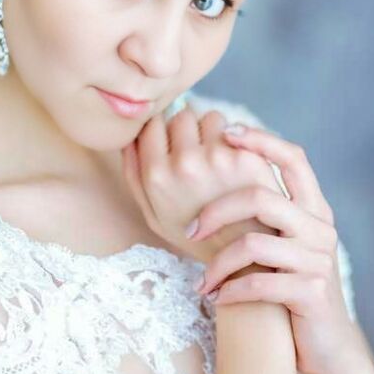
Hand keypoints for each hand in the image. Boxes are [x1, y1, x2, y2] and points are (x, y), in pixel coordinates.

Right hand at [121, 106, 286, 264]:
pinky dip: (235, 142)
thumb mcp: (152, 215)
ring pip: (210, 118)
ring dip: (212, 132)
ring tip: (217, 161)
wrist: (241, 258)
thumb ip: (134, 174)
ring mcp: (217, 159)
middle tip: (196, 155)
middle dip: (188, 130)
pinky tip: (235, 167)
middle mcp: (185, 164)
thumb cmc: (194, 235)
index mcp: (156, 176)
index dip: (162, 130)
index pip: (153, 123)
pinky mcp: (245, 157)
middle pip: (181, 116)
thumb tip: (128, 135)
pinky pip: (235, 130)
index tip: (172, 145)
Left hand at [190, 124, 367, 373]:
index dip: (261, 140)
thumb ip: (262, 212)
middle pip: (261, 197)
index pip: (293, 157)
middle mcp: (320, 227)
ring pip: (253, 244)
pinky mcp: (312, 292)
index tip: (226, 131)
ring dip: (218, 263)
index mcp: (312, 207)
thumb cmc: (289, 284)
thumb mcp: (281, 242)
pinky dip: (231, 290)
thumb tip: (214, 171)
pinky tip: (217, 298)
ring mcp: (318, 259)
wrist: (326, 344)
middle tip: (191, 230)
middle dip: (217, 210)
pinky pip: (258, 283)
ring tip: (202, 280)